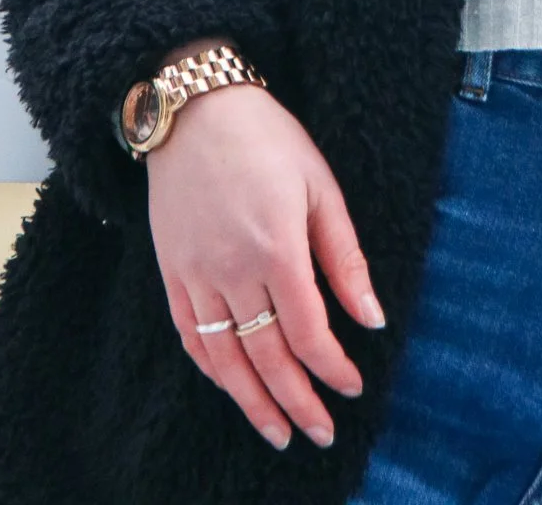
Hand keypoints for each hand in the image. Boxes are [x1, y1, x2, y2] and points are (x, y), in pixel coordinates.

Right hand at [146, 72, 386, 453]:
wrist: (195, 108)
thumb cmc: (268, 138)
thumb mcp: (321, 185)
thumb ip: (344, 257)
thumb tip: (371, 318)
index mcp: (277, 247)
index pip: (308, 331)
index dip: (332, 368)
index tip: (352, 388)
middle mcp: (232, 270)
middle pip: (266, 356)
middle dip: (297, 401)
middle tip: (320, 433)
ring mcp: (195, 274)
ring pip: (224, 358)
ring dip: (252, 402)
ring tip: (278, 432)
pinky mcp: (170, 271)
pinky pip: (188, 335)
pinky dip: (211, 370)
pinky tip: (231, 386)